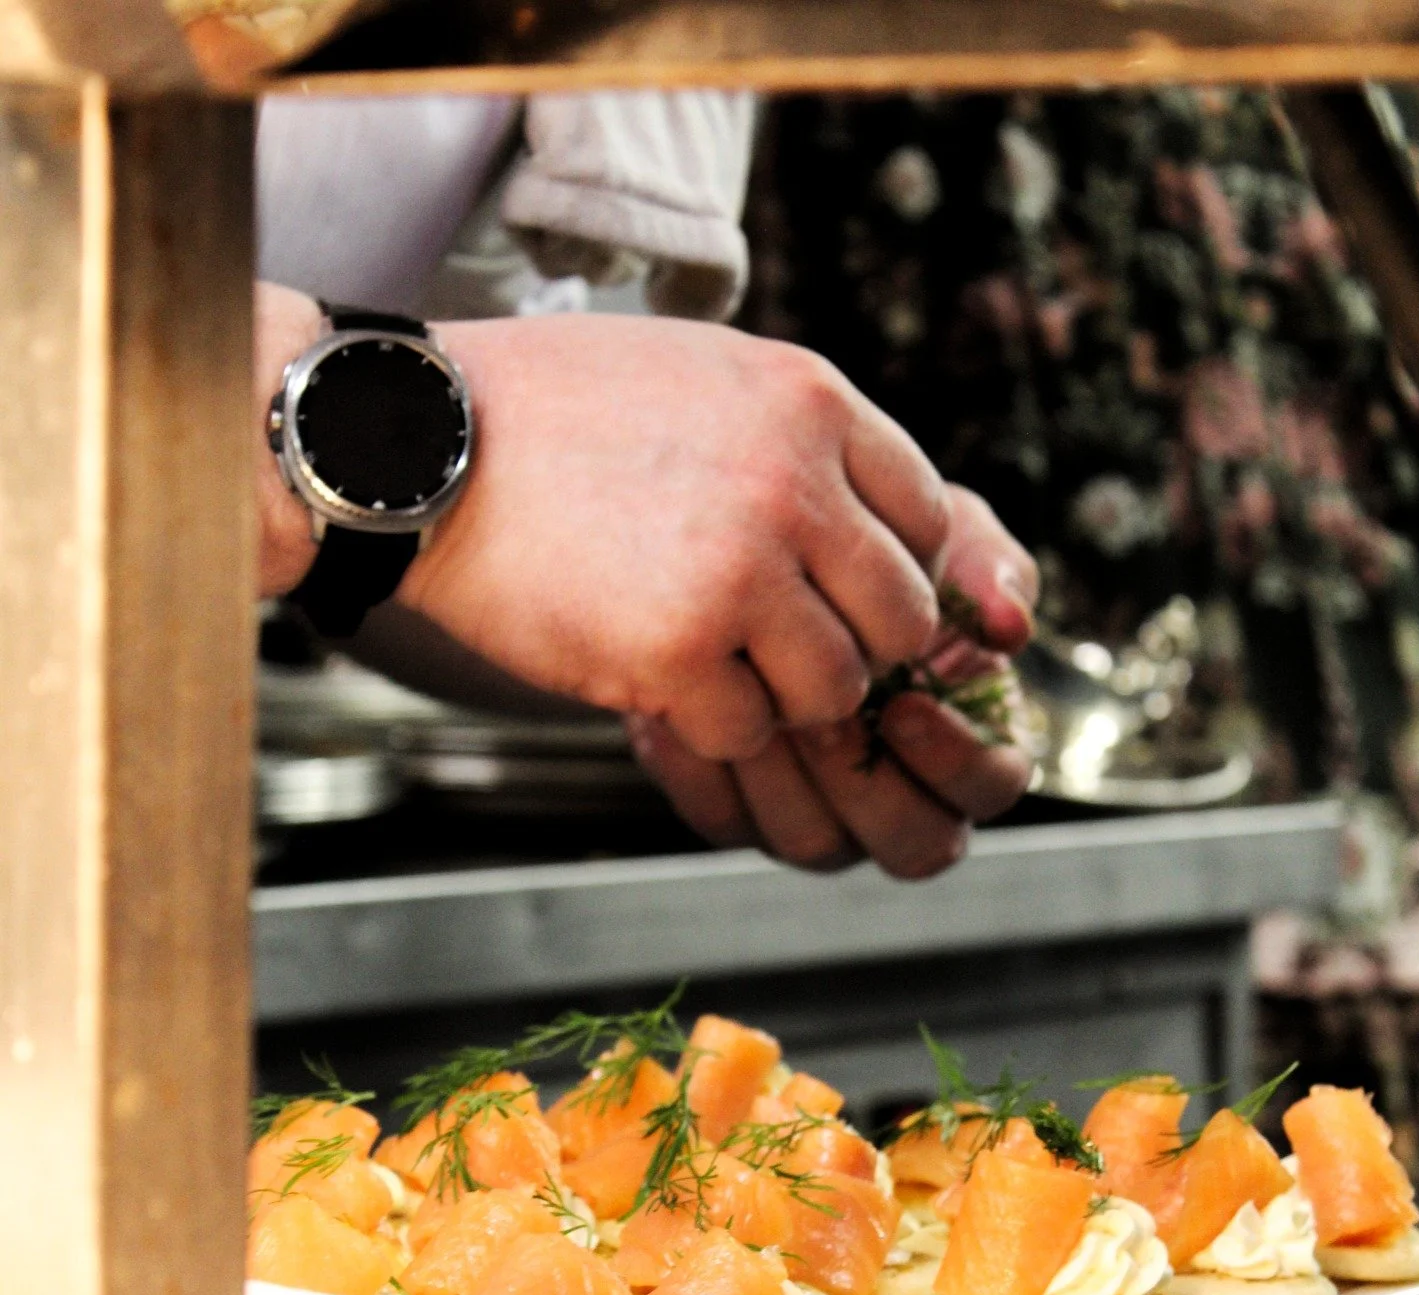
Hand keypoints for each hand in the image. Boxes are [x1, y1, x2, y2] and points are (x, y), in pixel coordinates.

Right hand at [397, 314, 955, 759]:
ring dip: (786, 698)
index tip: (848, 597)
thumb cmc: (556, 410)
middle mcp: (790, 483)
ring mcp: (736, 570)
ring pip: (834, 688)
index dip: (898, 572)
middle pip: (901, 616)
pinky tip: (662, 684)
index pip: (929, 518)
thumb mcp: (705, 372)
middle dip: (856, 648)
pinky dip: (712, 726)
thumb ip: (799, 437)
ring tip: (723, 669)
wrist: (423, 445)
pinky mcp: (675, 651)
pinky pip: (747, 731)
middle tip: (791, 651)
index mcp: (809, 402)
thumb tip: (876, 519)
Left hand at [626, 485, 1035, 879]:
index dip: (955, 758)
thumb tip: (1013, 628)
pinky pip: (729, 821)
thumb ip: (988, 569)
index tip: (907, 704)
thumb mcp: (937, 538)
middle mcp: (899, 797)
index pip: (989, 786)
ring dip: (788, 782)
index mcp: (965, 743)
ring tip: (759, 706)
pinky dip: (712, 773)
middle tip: (825, 717)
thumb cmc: (866, 548)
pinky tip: (697, 713)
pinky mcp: (739, 813)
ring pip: (815, 844)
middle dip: (868, 784)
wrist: (745, 550)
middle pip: (912, 845)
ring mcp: (820, 815)